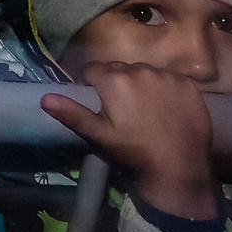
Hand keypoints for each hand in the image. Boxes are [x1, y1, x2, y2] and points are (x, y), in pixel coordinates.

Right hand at [42, 63, 218, 220]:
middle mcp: (139, 69)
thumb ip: (74, 114)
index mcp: (114, 80)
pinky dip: (163, 87)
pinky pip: (167, 77)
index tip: (98, 104)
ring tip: (144, 108)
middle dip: (115, 83)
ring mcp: (165, 74)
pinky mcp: (186, 81)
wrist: (180, 163)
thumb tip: (45, 98)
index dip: (91, 85)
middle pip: (118, 69)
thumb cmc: (135, 149)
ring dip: (139, 83)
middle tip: (121, 109)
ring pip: (143, 71)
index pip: (92, 70)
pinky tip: (165, 108)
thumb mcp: (101, 135)